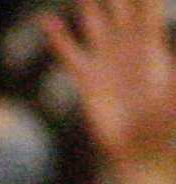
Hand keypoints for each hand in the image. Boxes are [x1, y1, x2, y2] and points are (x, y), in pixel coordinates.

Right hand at [48, 0, 175, 170]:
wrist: (139, 143)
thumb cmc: (164, 118)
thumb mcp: (175, 90)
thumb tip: (174, 62)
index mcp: (151, 42)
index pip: (148, 6)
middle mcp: (127, 44)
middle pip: (120, 5)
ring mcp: (105, 58)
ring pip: (94, 21)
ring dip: (89, 4)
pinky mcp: (86, 76)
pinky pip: (69, 51)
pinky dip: (58, 36)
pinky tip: (47, 20)